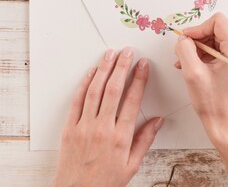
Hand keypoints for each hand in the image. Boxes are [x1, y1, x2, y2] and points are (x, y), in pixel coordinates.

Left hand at [54, 48, 162, 186]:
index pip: (132, 100)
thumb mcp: (131, 165)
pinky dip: (84, 84)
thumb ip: (145, 140)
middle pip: (114, 89)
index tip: (143, 66)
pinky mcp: (70, 127)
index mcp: (121, 137)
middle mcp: (102, 128)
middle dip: (122, 67)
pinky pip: (77, 100)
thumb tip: (158, 121)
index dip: (139, 79)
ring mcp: (84, 126)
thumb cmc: (104, 182)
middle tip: (128, 52)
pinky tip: (91, 73)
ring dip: (103, 69)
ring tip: (110, 54)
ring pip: (95, 90)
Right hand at [173, 13, 227, 142]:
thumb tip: (184, 37)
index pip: (217, 21)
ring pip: (216, 38)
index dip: (198, 29)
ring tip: (186, 63)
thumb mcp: (192, 72)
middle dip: (198, 40)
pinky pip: (220, 47)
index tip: (186, 42)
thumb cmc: (211, 102)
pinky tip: (194, 65)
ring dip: (199, 48)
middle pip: (216, 29)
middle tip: (183, 55)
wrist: (224, 121)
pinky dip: (205, 54)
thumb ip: (185, 48)